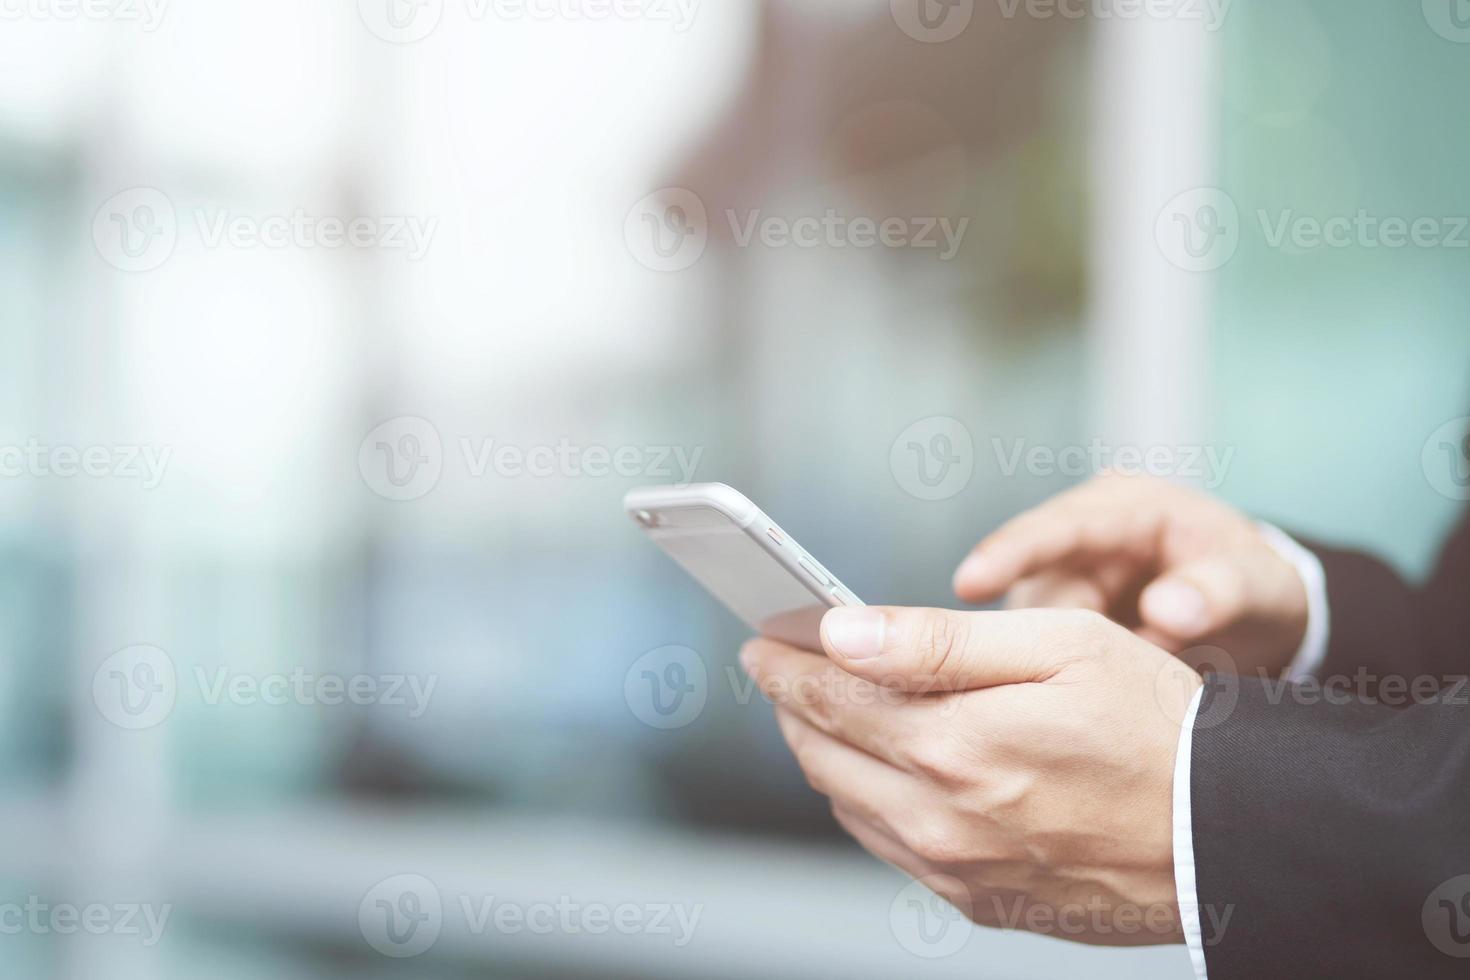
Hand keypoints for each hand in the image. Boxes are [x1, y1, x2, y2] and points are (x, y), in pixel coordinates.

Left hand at [740, 604, 1201, 946]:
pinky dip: (867, 798)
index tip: (762, 637)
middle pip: (820, 751)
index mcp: (954, 745)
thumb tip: (842, 632)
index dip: (784, 660)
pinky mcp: (976, 899)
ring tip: (833, 706)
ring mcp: (954, 868)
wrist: (1228, 835)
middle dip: (793, 701)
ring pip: (846, 801)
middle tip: (785, 666)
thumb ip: (936, 641)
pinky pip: (887, 844)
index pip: (827, 696)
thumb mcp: (1059, 646)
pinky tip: (887, 766)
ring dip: (825, 750)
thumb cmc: (1158, 726)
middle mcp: (940, 817)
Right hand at [953, 472, 1308, 675]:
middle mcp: (1085, 535)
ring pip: (1026, 627)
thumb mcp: (1261, 587)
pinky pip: (1037, 651)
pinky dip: (1056, 679)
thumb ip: (1220, 592)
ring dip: (1056, 667)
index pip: (1056, 527)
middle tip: (1087, 689)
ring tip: (1108, 695)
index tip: (969, 582)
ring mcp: (1069, 578)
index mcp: (1129, 508)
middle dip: (1048, 643)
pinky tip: (1080, 703)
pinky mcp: (1061, 618)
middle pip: (1033, 587)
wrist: (1260, 617)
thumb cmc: (1259, 590)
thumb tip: (1165, 610)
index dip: (1009, 553)